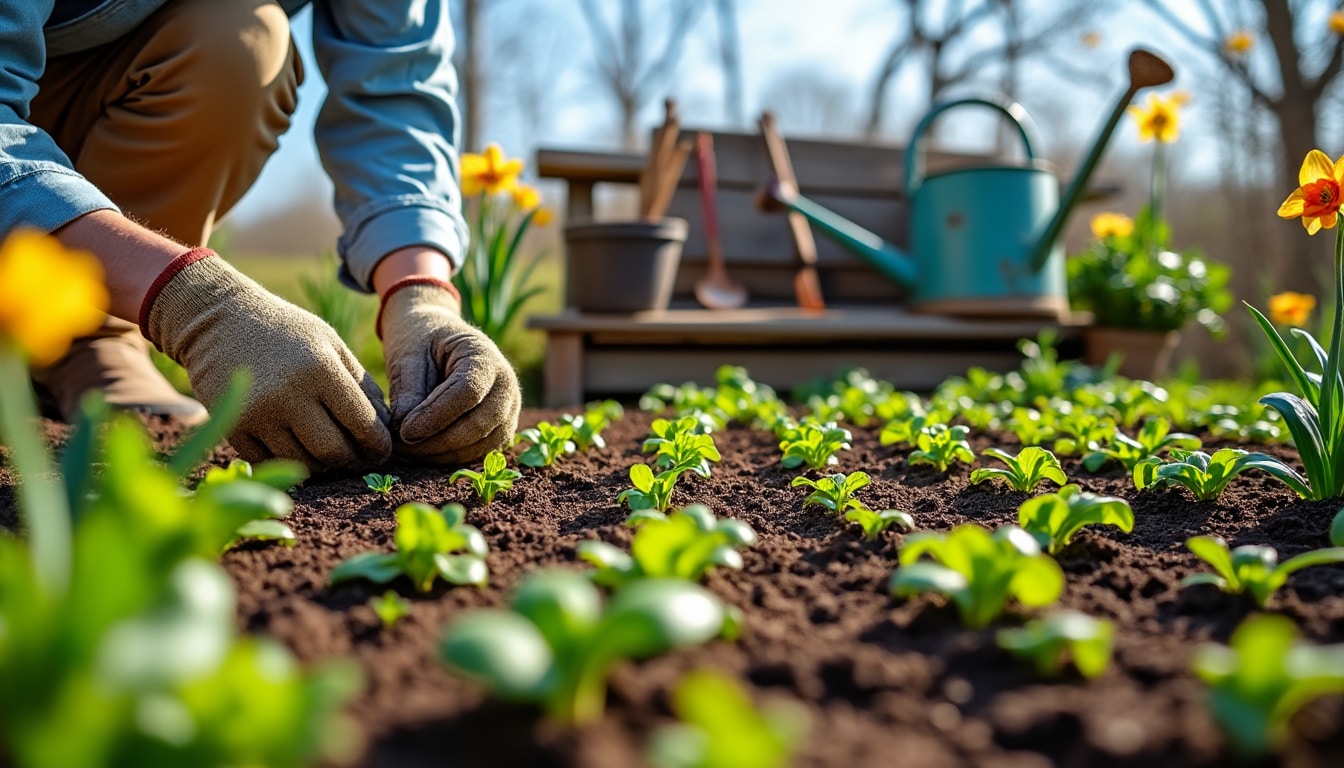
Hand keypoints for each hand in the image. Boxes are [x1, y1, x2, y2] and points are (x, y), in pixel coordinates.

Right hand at [140, 250, 391, 471]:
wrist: (219, 320)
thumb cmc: (286, 332)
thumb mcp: (331, 344)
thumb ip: (362, 384)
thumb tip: (387, 428)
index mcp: (321, 369)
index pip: (363, 425)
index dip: (378, 446)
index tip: (381, 450)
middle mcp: (288, 394)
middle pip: (334, 452)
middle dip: (352, 460)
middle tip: (357, 456)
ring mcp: (257, 414)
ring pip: (304, 464)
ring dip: (322, 463)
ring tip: (327, 448)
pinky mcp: (234, 428)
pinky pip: (272, 463)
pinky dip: (289, 461)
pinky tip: (297, 446)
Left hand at [378, 278, 520, 463]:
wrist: (439, 339)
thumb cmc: (422, 342)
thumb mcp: (408, 356)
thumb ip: (408, 391)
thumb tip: (405, 434)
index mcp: (485, 356)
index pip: (468, 392)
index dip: (435, 416)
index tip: (403, 431)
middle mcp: (506, 384)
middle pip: (478, 424)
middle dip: (435, 442)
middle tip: (398, 447)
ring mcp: (508, 410)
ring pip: (479, 444)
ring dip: (439, 454)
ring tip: (405, 450)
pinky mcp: (500, 430)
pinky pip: (477, 452)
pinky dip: (448, 457)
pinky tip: (421, 451)